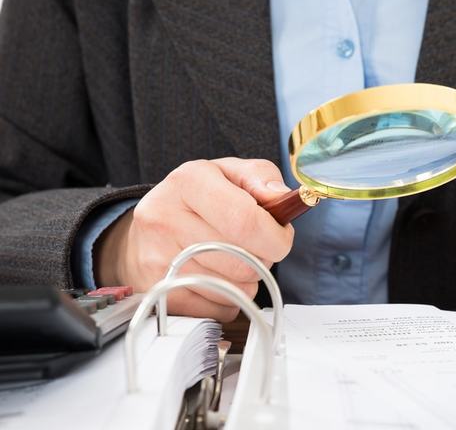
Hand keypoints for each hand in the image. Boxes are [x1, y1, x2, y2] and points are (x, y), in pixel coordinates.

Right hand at [94, 158, 293, 321]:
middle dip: (264, 259)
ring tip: (232, 258)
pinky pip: (220, 309)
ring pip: (235, 289)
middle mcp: (165, 219)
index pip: (245, 220)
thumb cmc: (196, 201)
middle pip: (244, 261)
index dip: (276, 237)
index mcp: (188, 182)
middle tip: (255, 246)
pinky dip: (229, 298)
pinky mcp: (160, 294)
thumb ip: (261, 177)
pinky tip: (216, 276)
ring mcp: (158, 261)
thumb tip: (282, 198)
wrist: (145, 232)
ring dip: (247, 280)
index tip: (281, 238)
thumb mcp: (229, 173)